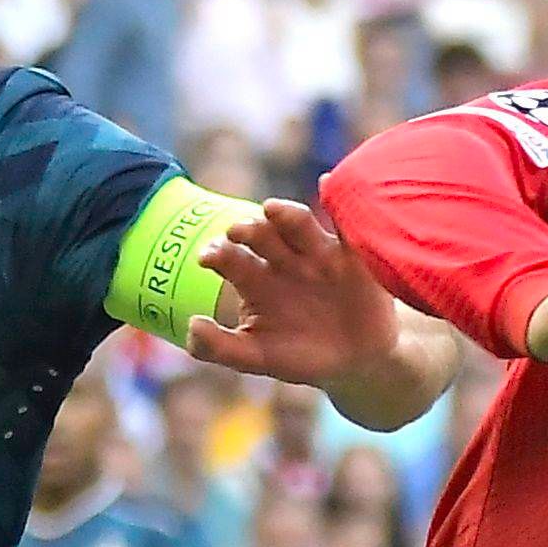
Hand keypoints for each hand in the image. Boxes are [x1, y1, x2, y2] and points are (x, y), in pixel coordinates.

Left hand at [181, 200, 403, 386]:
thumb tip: (191, 326)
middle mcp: (282, 258)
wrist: (356, 363)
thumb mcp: (259, 358)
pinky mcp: (349, 254)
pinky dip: (338, 202)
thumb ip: (221, 348)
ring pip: (298, 225)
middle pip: (261, 235)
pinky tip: (328, 183)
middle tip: (237, 232)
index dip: (218, 253)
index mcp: (254, 278)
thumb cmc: (300, 356)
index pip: (230, 257)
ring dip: (284, 215)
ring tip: (272, 211)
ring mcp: (316, 254)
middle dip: (248, 229)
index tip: (207, 256)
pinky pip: (345, 225)